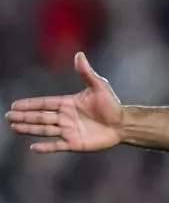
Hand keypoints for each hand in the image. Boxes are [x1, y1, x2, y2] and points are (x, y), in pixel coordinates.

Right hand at [5, 52, 122, 152]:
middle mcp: (65, 118)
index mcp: (67, 104)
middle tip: (9, 116)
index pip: (44, 104)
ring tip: (14, 127)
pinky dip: (46, 147)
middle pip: (41, 117)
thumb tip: (79, 54)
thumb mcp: (99, 86)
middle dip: (24, 117)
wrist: (123, 124)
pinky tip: (33, 147)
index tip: (15, 105)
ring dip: (29, 129)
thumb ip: (87, 73)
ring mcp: (69, 131)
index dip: (30, 104)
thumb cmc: (112, 105)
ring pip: (45, 130)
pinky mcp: (75, 144)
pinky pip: (57, 146)